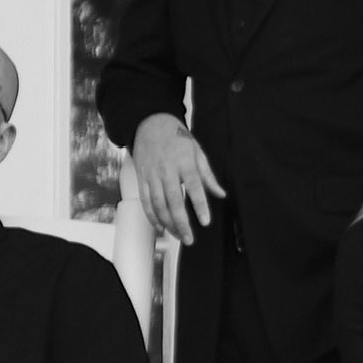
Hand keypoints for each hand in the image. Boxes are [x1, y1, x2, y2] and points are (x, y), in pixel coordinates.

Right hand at [132, 112, 226, 245]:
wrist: (151, 124)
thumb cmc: (177, 138)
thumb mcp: (197, 152)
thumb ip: (208, 176)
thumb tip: (221, 194)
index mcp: (184, 162)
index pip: (194, 187)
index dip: (200, 205)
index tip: (205, 221)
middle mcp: (167, 170)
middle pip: (174, 200)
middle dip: (181, 222)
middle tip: (189, 239)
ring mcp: (152, 175)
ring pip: (158, 204)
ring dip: (167, 223)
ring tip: (177, 235)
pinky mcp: (141, 178)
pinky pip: (145, 201)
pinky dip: (151, 217)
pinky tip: (160, 227)